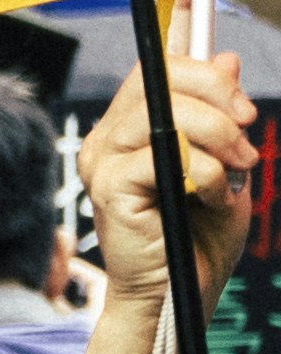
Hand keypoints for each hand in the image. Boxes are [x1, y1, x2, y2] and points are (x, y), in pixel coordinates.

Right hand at [92, 57, 261, 309]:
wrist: (180, 294)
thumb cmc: (198, 235)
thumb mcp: (224, 160)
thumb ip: (220, 112)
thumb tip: (226, 59)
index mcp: (129, 128)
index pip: (156, 69)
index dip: (200, 63)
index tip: (241, 98)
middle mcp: (108, 139)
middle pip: (159, 78)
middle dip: (218, 94)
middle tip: (249, 129)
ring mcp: (102, 162)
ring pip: (166, 113)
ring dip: (219, 135)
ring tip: (240, 168)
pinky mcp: (110, 189)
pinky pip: (169, 156)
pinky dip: (206, 173)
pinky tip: (212, 196)